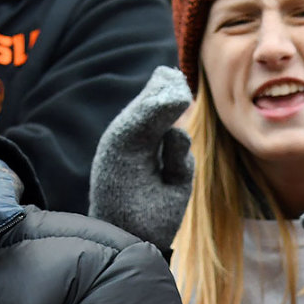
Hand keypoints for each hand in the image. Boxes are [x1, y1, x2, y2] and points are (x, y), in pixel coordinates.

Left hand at [89, 66, 194, 253]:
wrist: (129, 228)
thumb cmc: (118, 181)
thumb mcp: (128, 138)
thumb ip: (151, 112)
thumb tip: (184, 93)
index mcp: (128, 125)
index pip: (151, 91)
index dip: (162, 82)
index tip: (168, 76)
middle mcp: (149, 136)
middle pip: (170, 106)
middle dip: (170, 105)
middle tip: (163, 118)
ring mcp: (167, 154)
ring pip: (179, 129)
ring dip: (171, 136)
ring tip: (155, 153)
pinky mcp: (181, 174)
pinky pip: (185, 152)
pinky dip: (178, 157)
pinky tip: (169, 173)